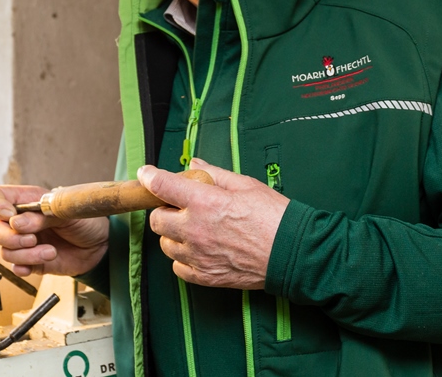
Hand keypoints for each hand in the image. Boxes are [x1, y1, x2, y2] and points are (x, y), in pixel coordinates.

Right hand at [0, 184, 108, 276]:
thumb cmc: (85, 220)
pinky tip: (44, 260)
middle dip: (9, 237)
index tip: (9, 215)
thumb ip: (41, 216)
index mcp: (26, 201)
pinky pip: (16, 267)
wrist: (101, 244)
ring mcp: (24, 242)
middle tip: (32, 239)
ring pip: (5, 251)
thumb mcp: (66, 211)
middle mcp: (20, 222)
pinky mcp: (31, 262)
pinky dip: (26, 266)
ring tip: (50, 251)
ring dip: (26, 254)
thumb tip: (16, 223)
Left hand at [138, 157, 288, 288]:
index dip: (149, 177)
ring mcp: (199, 256)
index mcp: (204, 202)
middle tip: (182, 207)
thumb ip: (214, 174)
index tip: (146, 174)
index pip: (161, 186)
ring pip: (166, 245)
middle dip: (165, 209)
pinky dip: (183, 258)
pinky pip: (178, 267)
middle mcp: (196, 230)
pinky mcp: (206, 276)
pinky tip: (199, 249)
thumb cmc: (274, 216)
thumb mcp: (245, 184)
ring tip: (194, 229)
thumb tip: (194, 165)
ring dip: (174, 234)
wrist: (294, 253)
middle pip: (157, 219)